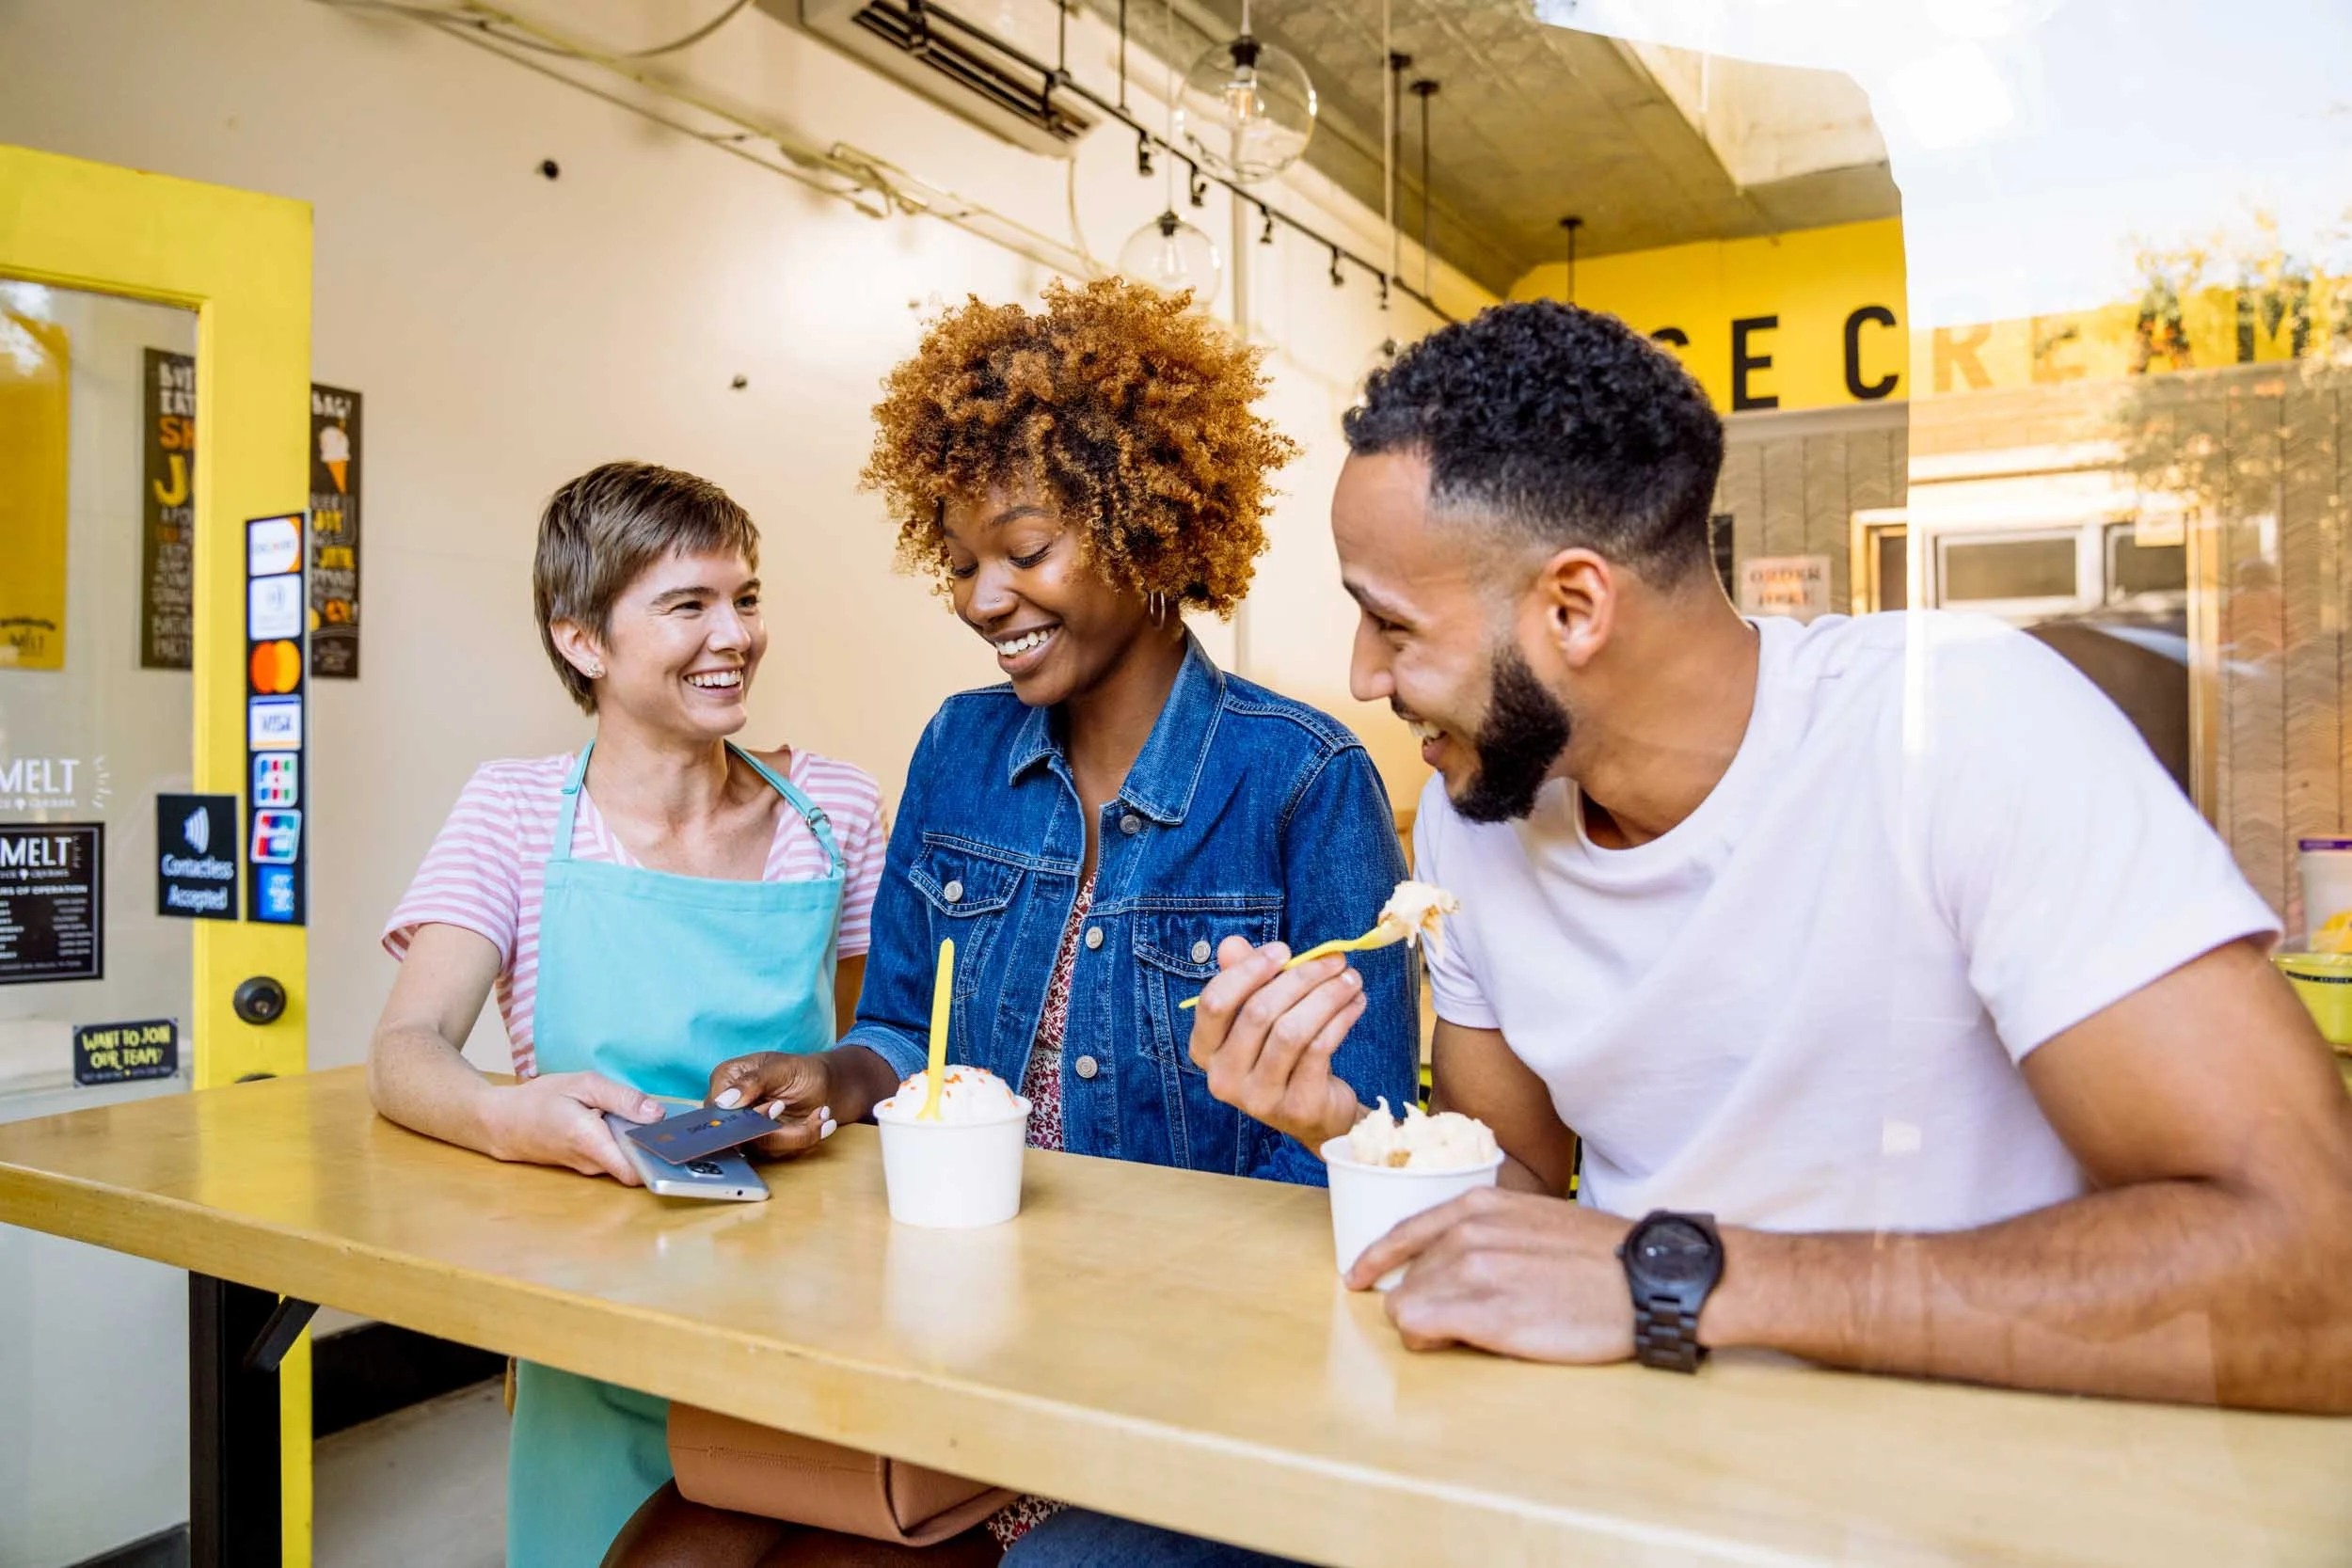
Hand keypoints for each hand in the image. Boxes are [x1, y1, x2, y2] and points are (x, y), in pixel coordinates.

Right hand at [480, 1070, 661, 1184]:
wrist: (503, 1123)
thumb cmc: (540, 1100)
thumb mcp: (583, 1084)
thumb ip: (622, 1098)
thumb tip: (656, 1113)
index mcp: (592, 1141)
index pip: (635, 1171)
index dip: (659, 1157)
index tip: (676, 1141)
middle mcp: (592, 1162)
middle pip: (637, 1162)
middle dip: (652, 1143)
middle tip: (669, 1121)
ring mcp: (589, 1167)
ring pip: (626, 1159)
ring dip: (636, 1141)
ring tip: (645, 1116)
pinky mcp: (586, 1165)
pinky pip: (614, 1156)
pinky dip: (622, 1141)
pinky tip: (623, 1121)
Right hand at [707, 1050, 858, 1159]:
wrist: (825, 1085)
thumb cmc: (800, 1069)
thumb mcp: (779, 1067)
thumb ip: (752, 1081)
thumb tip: (725, 1101)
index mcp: (726, 1080)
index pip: (718, 1110)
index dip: (743, 1117)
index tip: (776, 1107)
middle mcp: (732, 1108)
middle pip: (739, 1133)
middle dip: (777, 1128)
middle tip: (802, 1113)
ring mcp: (748, 1129)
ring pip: (763, 1146)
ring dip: (797, 1134)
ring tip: (820, 1113)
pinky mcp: (766, 1144)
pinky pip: (781, 1152)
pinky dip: (806, 1137)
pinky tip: (821, 1120)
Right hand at [1188, 935, 1367, 1151]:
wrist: (1314, 1112)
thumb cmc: (1283, 1055)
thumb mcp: (1261, 1016)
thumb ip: (1243, 979)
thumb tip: (1231, 944)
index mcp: (1205, 1051)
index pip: (1214, 1003)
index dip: (1248, 970)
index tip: (1284, 949)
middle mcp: (1223, 1078)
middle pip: (1258, 1013)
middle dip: (1302, 977)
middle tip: (1334, 960)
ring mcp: (1259, 1098)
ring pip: (1291, 1031)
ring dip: (1327, 996)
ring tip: (1350, 979)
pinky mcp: (1296, 1107)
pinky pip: (1318, 1050)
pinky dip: (1341, 1020)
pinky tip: (1356, 1004)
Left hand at [1347, 1188, 1637, 1362]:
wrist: (1644, 1276)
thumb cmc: (1598, 1257)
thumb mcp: (1533, 1222)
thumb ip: (1487, 1234)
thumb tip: (1454, 1263)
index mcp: (1478, 1206)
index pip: (1402, 1232)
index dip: (1375, 1259)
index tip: (1359, 1277)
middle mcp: (1466, 1232)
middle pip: (1407, 1277)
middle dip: (1423, 1301)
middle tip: (1466, 1320)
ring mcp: (1472, 1271)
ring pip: (1406, 1305)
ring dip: (1429, 1324)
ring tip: (1475, 1330)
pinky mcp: (1484, 1313)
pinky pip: (1419, 1327)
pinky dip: (1428, 1338)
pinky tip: (1461, 1340)